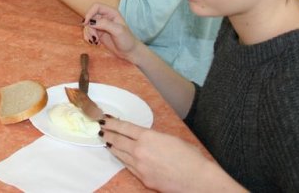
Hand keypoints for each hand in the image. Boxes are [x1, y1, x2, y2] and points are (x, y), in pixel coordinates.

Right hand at [83, 3, 140, 58]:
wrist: (129, 52)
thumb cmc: (127, 40)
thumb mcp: (117, 30)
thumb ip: (105, 24)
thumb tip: (90, 22)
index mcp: (111, 12)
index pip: (96, 7)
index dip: (89, 13)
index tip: (86, 23)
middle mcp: (105, 17)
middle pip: (90, 17)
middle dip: (89, 27)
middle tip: (94, 37)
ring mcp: (101, 25)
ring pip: (88, 25)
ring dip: (89, 34)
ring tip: (96, 42)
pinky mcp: (98, 33)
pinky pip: (88, 32)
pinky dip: (88, 38)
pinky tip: (96, 43)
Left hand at [101, 117, 223, 191]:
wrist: (197, 179)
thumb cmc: (190, 157)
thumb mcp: (170, 138)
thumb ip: (154, 137)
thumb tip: (145, 138)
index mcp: (148, 136)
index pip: (124, 127)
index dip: (112, 123)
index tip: (104, 120)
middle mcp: (140, 150)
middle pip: (118, 140)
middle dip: (107, 134)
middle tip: (100, 130)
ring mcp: (140, 166)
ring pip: (120, 154)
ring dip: (112, 147)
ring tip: (106, 141)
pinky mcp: (143, 178)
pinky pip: (128, 166)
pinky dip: (122, 159)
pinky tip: (120, 156)